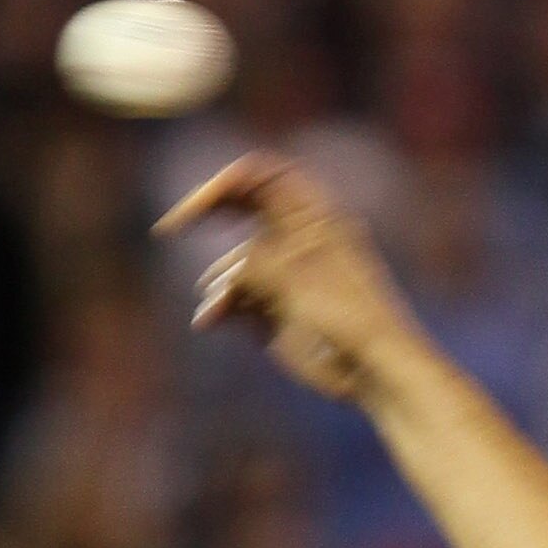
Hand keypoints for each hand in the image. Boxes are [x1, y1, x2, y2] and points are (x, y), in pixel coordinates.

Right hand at [156, 151, 421, 403]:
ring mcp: (283, 276)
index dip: (227, 183)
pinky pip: (233, 300)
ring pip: (232, 263)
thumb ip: (255, 261)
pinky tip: (208, 321)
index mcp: (313, 218)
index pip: (263, 176)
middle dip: (205, 214)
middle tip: (173, 226)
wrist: (374, 371)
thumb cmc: (349, 317)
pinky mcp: (273, 312)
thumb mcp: (296, 278)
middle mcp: (295, 241)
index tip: (199, 206)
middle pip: (239, 208)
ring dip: (217, 281)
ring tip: (221, 307)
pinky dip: (218, 307)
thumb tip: (226, 275)